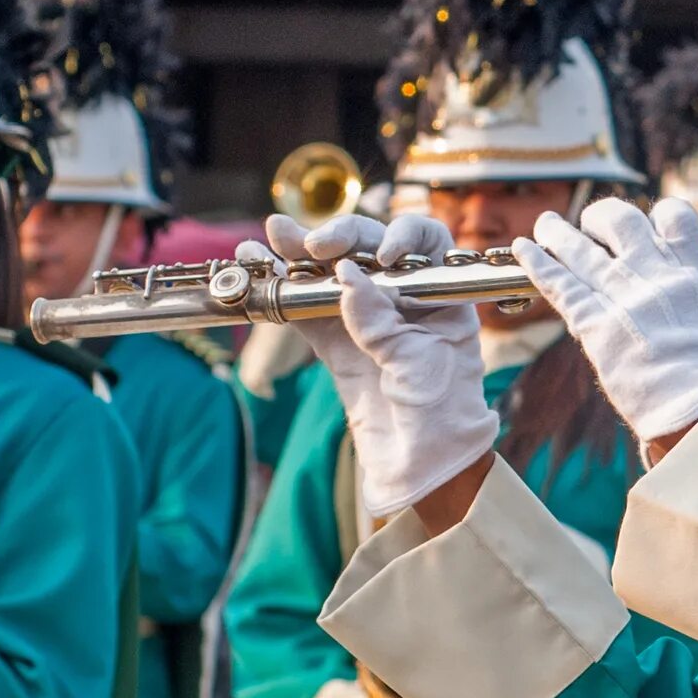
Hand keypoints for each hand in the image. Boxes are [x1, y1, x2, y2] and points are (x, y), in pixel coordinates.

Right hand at [256, 212, 497, 519]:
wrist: (420, 465)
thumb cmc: (439, 411)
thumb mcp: (417, 362)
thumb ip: (380, 320)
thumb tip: (346, 277)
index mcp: (440, 293)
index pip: (425, 243)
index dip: (404, 235)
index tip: (386, 255)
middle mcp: (401, 296)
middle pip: (368, 248)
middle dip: (341, 239)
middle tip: (318, 247)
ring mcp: (363, 317)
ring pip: (329, 273)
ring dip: (299, 252)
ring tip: (274, 233)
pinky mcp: (332, 341)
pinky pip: (303, 307)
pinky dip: (280, 287)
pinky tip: (257, 264)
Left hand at [512, 199, 697, 442]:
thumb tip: (695, 303)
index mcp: (694, 273)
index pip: (676, 218)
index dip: (658, 214)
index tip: (647, 223)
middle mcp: (656, 276)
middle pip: (622, 222)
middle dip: (602, 217)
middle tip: (590, 225)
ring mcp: (623, 298)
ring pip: (582, 248)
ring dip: (558, 232)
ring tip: (546, 224)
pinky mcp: (596, 326)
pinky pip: (559, 284)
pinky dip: (537, 263)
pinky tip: (523, 248)